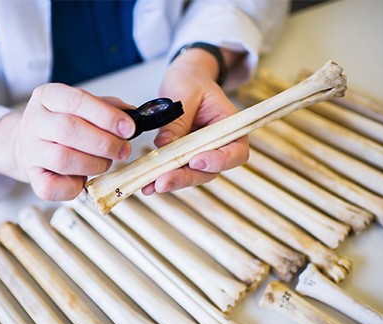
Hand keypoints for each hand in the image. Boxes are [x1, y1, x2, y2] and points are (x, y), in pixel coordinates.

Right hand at [0, 83, 135, 200]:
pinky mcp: (32, 177)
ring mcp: (30, 150)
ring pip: (63, 159)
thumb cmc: (62, 124)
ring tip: (105, 163)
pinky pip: (53, 187)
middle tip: (123, 150)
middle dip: (104, 143)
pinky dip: (75, 187)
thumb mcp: (82, 106)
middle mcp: (34, 121)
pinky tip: (84, 180)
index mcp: (48, 96)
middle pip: (69, 130)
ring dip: (93, 164)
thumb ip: (108, 108)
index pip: (77, 101)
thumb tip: (133, 116)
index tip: (129, 128)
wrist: (29, 143)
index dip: (106, 116)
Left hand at [142, 47, 248, 194]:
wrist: (184, 79)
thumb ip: (177, 121)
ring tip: (149, 185)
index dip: (219, 161)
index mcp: (230, 126)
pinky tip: (146, 184)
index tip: (196, 161)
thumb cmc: (191, 80)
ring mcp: (200, 153)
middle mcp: (219, 145)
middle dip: (185, 177)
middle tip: (163, 182)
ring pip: (191, 175)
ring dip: (171, 181)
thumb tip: (164, 145)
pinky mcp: (183, 157)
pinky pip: (175, 170)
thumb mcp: (184, 93)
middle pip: (209, 170)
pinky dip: (160, 177)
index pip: (236, 152)